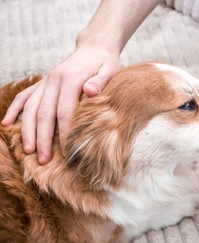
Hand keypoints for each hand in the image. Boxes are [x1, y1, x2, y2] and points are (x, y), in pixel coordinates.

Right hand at [1, 46, 122, 163]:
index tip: (66, 151)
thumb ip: (102, 81)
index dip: (64, 133)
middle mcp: (54, 80)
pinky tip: (6, 123)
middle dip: (43, 138)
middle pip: (44, 113)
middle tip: (44, 160)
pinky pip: (24, 97)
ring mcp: (45, 81)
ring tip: (28, 150)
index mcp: (70, 79)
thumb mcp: (111, 70)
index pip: (64, 111)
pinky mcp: (42, 83)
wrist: (94, 48)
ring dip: (28, 130)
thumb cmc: (106, 63)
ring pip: (31, 108)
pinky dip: (15, 110)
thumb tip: (90, 91)